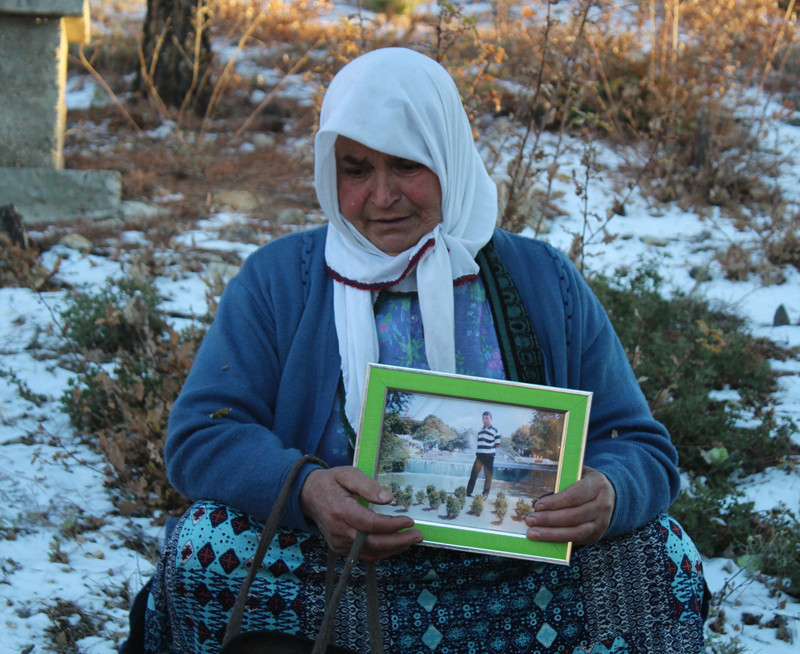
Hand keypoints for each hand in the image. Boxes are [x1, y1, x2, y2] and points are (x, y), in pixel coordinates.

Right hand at [299, 466, 422, 560]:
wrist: (307, 495)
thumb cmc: (331, 482)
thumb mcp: (348, 474)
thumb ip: (368, 486)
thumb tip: (389, 498)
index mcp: (341, 511)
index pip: (371, 524)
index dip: (392, 525)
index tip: (409, 520)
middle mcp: (339, 530)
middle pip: (372, 543)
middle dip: (398, 541)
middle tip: (418, 536)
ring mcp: (338, 542)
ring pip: (369, 552)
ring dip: (392, 549)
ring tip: (410, 541)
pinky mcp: (338, 548)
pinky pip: (362, 554)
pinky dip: (380, 552)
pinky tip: (394, 545)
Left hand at [524, 466, 614, 545]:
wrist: (610, 495)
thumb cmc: (585, 481)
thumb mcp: (578, 472)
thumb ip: (563, 477)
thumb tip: (536, 486)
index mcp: (597, 485)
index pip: (575, 495)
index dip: (556, 502)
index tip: (538, 505)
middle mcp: (602, 505)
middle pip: (574, 516)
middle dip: (549, 520)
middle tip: (530, 520)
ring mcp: (601, 522)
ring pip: (575, 532)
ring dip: (552, 534)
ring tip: (533, 533)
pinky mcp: (596, 535)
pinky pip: (576, 540)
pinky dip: (559, 540)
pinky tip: (544, 538)